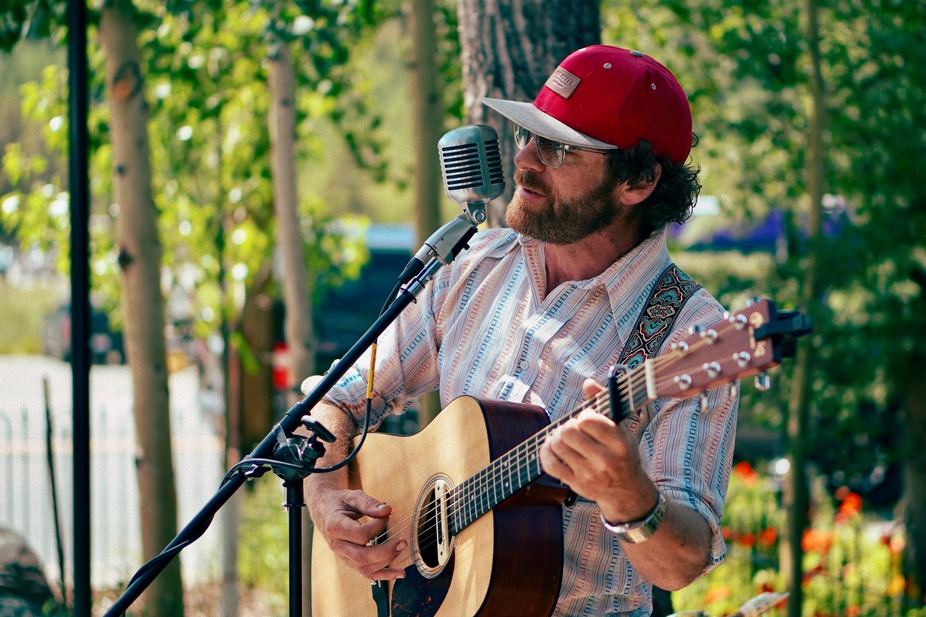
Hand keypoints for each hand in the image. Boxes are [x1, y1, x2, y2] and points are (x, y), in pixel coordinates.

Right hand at [309, 488, 406, 580]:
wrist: (325, 511)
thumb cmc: (340, 502)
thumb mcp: (352, 496)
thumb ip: (369, 503)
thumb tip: (387, 510)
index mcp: (335, 526)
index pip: (360, 535)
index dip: (377, 527)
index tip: (385, 516)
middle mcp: (337, 545)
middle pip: (362, 557)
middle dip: (386, 551)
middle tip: (402, 541)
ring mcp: (342, 556)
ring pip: (365, 568)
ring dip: (387, 561)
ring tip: (401, 547)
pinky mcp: (350, 561)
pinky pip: (366, 573)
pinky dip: (384, 575)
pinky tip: (399, 573)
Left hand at [538, 379, 657, 522]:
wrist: (626, 491)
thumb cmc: (622, 453)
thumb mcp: (621, 429)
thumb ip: (604, 403)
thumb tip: (587, 382)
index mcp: (619, 442)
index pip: (587, 420)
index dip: (582, 416)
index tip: (587, 420)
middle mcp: (605, 460)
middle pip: (568, 431)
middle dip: (567, 426)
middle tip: (573, 429)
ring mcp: (589, 474)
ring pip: (557, 445)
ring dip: (556, 437)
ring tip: (563, 437)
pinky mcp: (575, 484)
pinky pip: (549, 463)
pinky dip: (546, 451)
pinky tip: (552, 447)